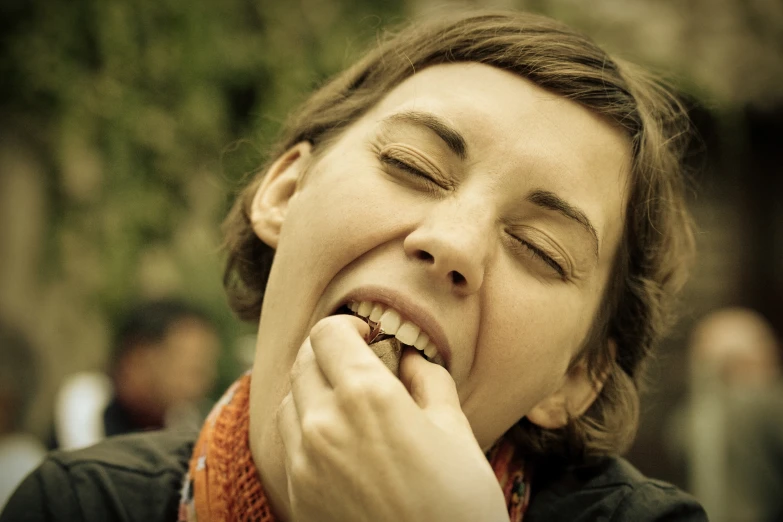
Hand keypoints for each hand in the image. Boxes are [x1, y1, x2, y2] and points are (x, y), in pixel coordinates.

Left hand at [277, 315, 508, 521]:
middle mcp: (325, 422)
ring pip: (289, 400)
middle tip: (361, 369)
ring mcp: (304, 462)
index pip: (329, 333)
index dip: (349, 328)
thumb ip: (428, 381)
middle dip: (331, 355)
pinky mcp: (297, 495)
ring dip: (314, 391)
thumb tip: (408, 357)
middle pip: (305, 361)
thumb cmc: (460, 506)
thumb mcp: (456, 432)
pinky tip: (337, 443)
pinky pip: (287, 442)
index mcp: (368, 396)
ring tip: (348, 406)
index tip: (369, 338)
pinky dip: (305, 428)